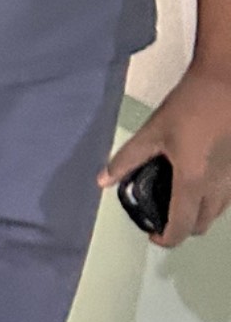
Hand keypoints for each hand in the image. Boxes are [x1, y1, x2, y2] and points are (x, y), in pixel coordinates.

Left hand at [100, 63, 230, 245]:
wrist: (226, 82)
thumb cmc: (189, 104)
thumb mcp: (153, 131)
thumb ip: (127, 159)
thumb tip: (103, 180)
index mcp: (193, 181)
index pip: (181, 227)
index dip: (166, 239)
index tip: (152, 235)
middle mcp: (219, 187)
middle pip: (202, 225)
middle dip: (181, 228)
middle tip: (162, 215)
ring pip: (219, 212)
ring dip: (199, 214)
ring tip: (178, 200)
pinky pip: (228, 196)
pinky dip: (213, 199)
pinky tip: (199, 181)